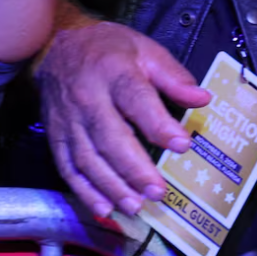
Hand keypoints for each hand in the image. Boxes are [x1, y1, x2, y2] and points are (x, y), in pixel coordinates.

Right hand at [33, 19, 210, 216]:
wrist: (54, 47)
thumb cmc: (107, 49)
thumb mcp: (145, 49)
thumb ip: (173, 76)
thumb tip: (202, 98)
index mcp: (114, 72)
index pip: (137, 100)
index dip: (159, 125)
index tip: (182, 145)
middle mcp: (88, 99)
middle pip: (111, 137)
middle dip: (135, 169)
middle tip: (158, 191)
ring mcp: (69, 121)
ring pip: (88, 159)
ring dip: (112, 186)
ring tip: (136, 206)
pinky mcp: (56, 137)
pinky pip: (68, 168)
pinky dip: (85, 191)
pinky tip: (104, 207)